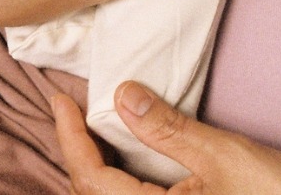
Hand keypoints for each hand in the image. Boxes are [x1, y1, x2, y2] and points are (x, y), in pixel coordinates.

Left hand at [53, 82, 280, 194]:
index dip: (68, 137)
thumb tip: (120, 94)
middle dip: (75, 153)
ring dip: (95, 167)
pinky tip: (128, 152)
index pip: (90, 180)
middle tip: (67, 109)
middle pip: (92, 194)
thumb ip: (168, 127)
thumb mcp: (222, 153)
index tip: (58, 98)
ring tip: (90, 127)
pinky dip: (121, 177)